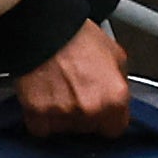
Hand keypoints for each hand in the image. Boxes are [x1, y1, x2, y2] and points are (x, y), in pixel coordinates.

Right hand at [13, 18, 133, 138]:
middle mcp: (91, 110)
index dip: (107, 119)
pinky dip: (40, 117)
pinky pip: (41, 128)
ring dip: (63, 115)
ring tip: (59, 89)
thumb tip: (118, 93)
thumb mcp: (115, 53)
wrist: (43, 28)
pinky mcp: (38, 115)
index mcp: (115, 98)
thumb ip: (119, 81)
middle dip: (84, 114)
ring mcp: (64, 115)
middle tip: (76, 90)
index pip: (116, 128)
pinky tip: (43, 98)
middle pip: (89, 128)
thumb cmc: (76, 35)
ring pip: (65, 129)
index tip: (100, 112)